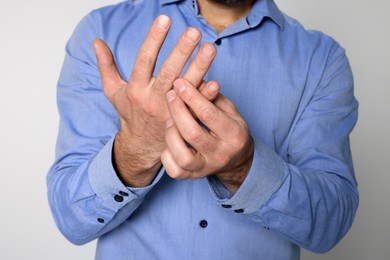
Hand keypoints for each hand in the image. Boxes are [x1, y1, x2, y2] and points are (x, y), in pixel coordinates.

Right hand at [93, 15, 217, 186]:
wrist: (143, 144)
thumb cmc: (130, 113)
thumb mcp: (113, 92)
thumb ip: (106, 66)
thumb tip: (96, 42)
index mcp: (136, 88)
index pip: (145, 59)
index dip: (154, 39)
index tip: (164, 19)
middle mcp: (153, 98)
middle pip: (168, 72)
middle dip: (181, 51)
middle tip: (194, 32)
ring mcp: (170, 110)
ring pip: (185, 87)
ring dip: (199, 67)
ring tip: (210, 48)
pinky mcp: (183, 120)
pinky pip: (195, 107)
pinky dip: (205, 96)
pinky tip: (215, 82)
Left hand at [162, 78, 253, 192]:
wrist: (236, 160)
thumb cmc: (230, 129)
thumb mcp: (229, 111)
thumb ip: (213, 97)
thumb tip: (197, 80)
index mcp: (234, 135)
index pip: (208, 114)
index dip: (191, 96)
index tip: (179, 82)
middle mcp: (221, 155)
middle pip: (192, 134)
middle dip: (177, 110)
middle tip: (169, 94)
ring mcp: (206, 168)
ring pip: (182, 156)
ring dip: (171, 134)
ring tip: (169, 120)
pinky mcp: (193, 177)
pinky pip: (174, 170)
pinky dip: (167, 155)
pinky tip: (169, 141)